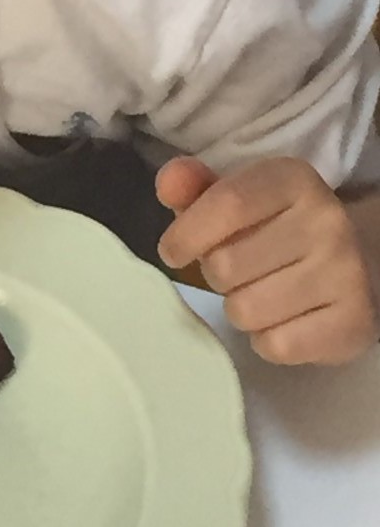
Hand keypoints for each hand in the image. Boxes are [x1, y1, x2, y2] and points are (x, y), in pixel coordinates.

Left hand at [156, 155, 377, 365]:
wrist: (357, 261)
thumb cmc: (275, 226)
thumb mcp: (236, 195)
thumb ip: (193, 187)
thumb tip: (169, 183)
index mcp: (293, 180)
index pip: (227, 204)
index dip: (187, 234)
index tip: (172, 252)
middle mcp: (326, 222)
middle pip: (225, 266)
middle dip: (215, 275)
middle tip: (235, 271)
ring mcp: (345, 273)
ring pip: (245, 311)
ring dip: (239, 308)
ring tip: (259, 293)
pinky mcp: (354, 323)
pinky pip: (276, 346)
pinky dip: (266, 340)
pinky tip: (283, 320)